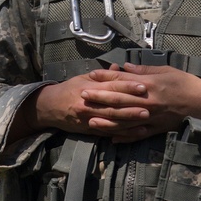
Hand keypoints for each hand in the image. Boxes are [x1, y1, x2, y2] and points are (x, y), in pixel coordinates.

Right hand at [28, 68, 149, 139]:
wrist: (49, 107)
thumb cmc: (68, 89)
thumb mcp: (83, 78)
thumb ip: (102, 75)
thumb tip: (118, 67)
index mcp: (89, 88)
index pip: (111, 86)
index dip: (128, 86)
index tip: (143, 86)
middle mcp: (89, 103)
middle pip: (114, 104)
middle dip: (133, 105)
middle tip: (150, 104)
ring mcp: (89, 118)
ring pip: (113, 120)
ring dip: (130, 120)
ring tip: (146, 118)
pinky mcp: (89, 130)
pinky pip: (108, 132)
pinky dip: (123, 133)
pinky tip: (135, 132)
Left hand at [81, 63, 200, 141]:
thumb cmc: (184, 83)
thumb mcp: (164, 70)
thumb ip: (143, 70)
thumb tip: (124, 66)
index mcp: (148, 85)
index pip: (122, 80)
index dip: (105, 78)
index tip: (91, 75)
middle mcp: (147, 102)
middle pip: (118, 100)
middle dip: (99, 98)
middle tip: (82, 96)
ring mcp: (151, 117)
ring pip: (124, 120)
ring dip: (106, 120)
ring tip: (90, 120)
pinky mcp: (156, 129)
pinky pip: (137, 135)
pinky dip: (124, 137)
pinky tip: (112, 138)